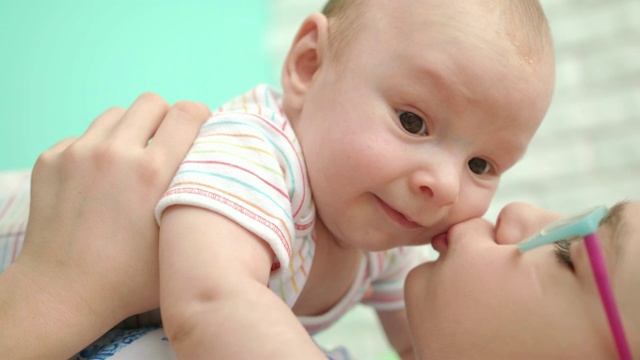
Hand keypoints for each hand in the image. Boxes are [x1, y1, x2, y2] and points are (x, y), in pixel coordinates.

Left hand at [0, 93, 208, 358]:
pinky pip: (84, 136)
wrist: (62, 292)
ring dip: (130, 131)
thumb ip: (200, 200)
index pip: (186, 112)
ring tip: (130, 161)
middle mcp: (115, 153)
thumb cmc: (129, 278)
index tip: (199, 127)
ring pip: (116, 115)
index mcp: (153, 173)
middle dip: (164, 119)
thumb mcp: (181, 242)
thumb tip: (213, 167)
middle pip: (151, 102)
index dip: (199, 115)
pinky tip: (98, 181)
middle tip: (165, 145)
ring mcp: (77, 154)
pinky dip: (97, 150)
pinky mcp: (51, 160)